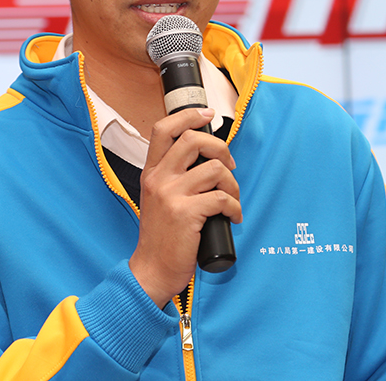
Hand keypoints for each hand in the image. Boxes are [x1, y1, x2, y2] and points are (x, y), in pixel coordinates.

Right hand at [129, 108, 241, 307]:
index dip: (189, 116)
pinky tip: (233, 217)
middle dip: (221, 148)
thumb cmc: (161, 237)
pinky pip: (222, 198)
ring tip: (232, 198)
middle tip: (229, 165)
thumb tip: (206, 158)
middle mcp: (158, 179)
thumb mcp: (157, 199)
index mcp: (151, 173)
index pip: (163, 129)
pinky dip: (234, 207)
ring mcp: (171, 195)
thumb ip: (173, 177)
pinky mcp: (186, 214)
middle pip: (193, 140)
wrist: (151, 271)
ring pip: (214, 168)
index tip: (207, 114)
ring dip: (232, 183)